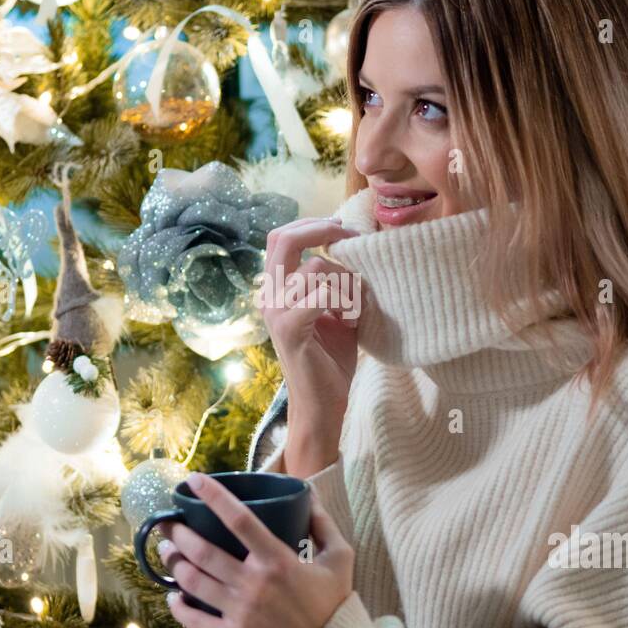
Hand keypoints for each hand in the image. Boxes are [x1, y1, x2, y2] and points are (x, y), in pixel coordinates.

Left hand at [159, 472, 354, 627]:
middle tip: (168, 521)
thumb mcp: (340, 558)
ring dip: (174, 562)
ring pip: (194, 581)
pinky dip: (178, 606)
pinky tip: (172, 594)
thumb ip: (324, 524)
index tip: (194, 479)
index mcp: (278, 561)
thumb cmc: (333, 603)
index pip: (239, 520)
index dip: (214, 496)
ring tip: (167, 549)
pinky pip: (195, 620)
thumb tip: (310, 492)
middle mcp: (254, 584)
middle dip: (179, 532)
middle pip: (204, 552)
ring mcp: (240, 612)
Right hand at [257, 217, 362, 471]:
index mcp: (277, 289)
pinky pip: (318, 296)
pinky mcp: (289, 330)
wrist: (323, 403)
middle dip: (322, 231)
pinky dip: (344, 301)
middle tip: (351, 238)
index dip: (311, 224)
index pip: (281, 237)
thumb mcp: (337, 311)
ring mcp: (275, 313)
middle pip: (284, 239)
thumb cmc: (330, 358)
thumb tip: (356, 249)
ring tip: (357, 305)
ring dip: (346, 280)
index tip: (343, 228)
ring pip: (314, 268)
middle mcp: (270, 297)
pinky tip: (352, 320)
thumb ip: (337, 281)